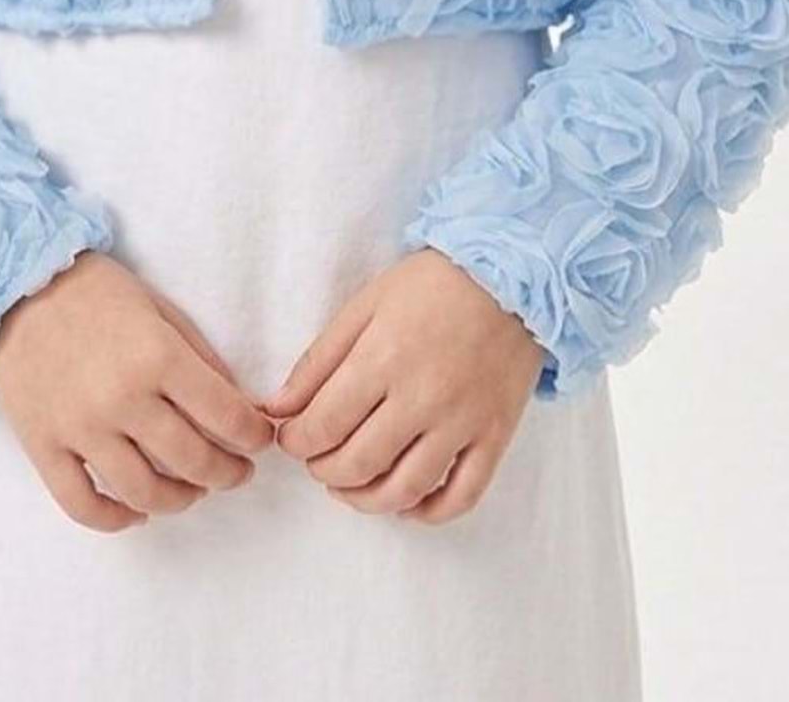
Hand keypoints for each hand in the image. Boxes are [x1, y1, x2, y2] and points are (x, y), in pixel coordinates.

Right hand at [0, 250, 276, 531]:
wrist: (15, 286)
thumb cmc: (95, 292)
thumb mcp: (160, 310)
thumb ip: (200, 359)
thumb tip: (237, 408)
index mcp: (158, 356)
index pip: (226, 416)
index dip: (253, 436)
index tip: (260, 442)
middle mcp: (121, 398)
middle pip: (193, 461)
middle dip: (227, 473)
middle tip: (237, 471)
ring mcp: (79, 428)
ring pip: (144, 492)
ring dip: (181, 500)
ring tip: (193, 491)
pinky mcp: (43, 447)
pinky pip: (83, 505)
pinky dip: (116, 519)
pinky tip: (138, 511)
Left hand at [260, 249, 545, 524]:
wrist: (512, 276)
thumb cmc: (431, 285)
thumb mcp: (364, 305)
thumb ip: (318, 361)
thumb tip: (277, 409)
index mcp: (382, 359)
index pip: (323, 425)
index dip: (296, 441)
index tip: (291, 438)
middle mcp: (422, 398)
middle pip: (358, 464)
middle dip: (323, 470)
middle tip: (318, 459)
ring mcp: (462, 423)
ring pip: (404, 490)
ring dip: (365, 499)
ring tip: (350, 486)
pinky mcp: (494, 437)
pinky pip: (460, 497)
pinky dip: (427, 513)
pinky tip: (406, 503)